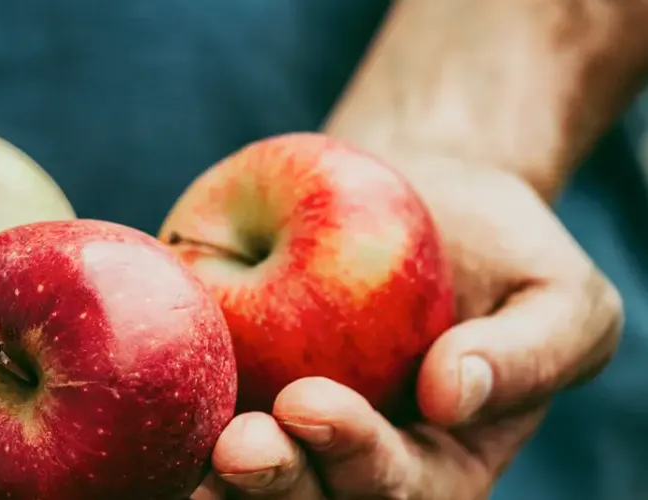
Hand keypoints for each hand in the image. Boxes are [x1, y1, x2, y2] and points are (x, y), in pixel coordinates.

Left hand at [192, 155, 622, 498]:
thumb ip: (531, 354)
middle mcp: (346, 461)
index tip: (310, 402)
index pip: (394, 487)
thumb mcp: (559, 296)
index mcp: (430, 465)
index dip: (352, 455)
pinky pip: (191, 414)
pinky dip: (163, 421)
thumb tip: (452, 393)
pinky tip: (139, 401)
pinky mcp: (227, 383)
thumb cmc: (499, 250)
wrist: (417, 191)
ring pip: (240, 480)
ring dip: (209, 474)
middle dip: (273, 483)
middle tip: (237, 448)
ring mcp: (279, 429)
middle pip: (308, 499)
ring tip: (187, 447)